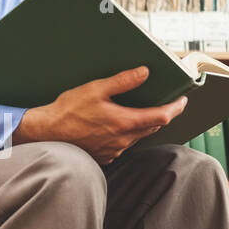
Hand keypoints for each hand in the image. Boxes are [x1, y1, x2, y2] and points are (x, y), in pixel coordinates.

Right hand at [13, 66, 187, 165]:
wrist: (46, 133)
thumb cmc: (67, 111)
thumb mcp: (95, 89)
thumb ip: (122, 81)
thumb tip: (144, 73)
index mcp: (124, 122)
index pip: (161, 116)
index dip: (175, 108)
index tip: (182, 101)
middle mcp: (122, 140)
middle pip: (152, 127)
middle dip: (162, 115)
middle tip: (166, 103)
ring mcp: (114, 150)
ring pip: (138, 136)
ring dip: (143, 124)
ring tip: (141, 111)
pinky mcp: (104, 156)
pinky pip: (123, 145)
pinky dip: (127, 134)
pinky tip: (118, 125)